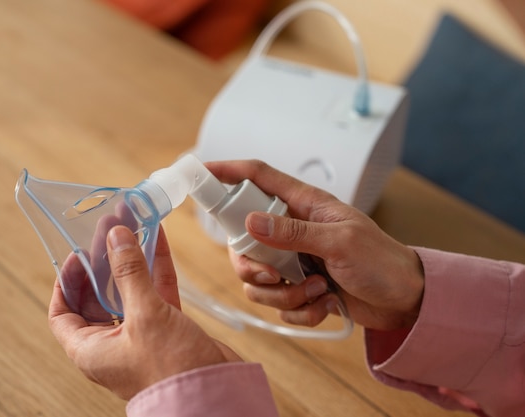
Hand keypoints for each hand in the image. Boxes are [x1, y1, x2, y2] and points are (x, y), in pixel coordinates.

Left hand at [49, 224, 240, 399]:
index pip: (63, 313)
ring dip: (131, 260)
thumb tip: (115, 237)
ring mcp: (140, 334)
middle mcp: (112, 342)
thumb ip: (130, 273)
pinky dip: (156, 267)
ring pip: (130, 290)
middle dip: (103, 262)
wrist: (214, 394)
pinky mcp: (166, 328)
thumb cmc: (170, 370)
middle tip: (108, 231)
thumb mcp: (145, 315)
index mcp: (91, 349)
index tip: (76, 255)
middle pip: (98, 296)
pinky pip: (156, 292)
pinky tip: (157, 240)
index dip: (66, 282)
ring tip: (131, 226)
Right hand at [206, 160, 424, 330]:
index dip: (228, 171)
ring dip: (284, 295)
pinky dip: (298, 311)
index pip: (258, 178)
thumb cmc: (383, 261)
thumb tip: (250, 223)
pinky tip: (324, 304)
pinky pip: (277, 304)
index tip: (200, 171)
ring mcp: (293, 261)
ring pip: (257, 279)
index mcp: (304, 206)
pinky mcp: (299, 289)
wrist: (406, 301)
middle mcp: (292, 232)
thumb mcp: (341, 242)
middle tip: (277, 275)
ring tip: (317, 290)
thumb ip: (294, 233)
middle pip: (243, 241)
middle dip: (254, 266)